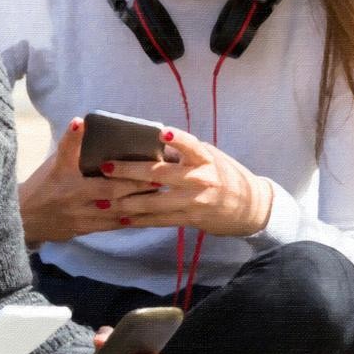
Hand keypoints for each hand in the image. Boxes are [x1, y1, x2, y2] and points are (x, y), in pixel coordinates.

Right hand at [17, 117, 168, 246]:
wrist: (25, 220)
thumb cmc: (42, 186)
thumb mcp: (52, 164)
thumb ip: (70, 148)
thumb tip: (86, 124)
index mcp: (62, 175)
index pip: (69, 154)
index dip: (84, 144)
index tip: (99, 133)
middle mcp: (73, 196)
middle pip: (109, 190)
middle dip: (135, 183)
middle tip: (159, 175)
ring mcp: (81, 215)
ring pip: (116, 210)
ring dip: (139, 202)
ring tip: (161, 194)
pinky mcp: (86, 228)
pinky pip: (114, 224)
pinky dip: (132, 218)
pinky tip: (150, 213)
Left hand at [100, 127, 273, 237]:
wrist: (249, 207)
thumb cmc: (224, 174)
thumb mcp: (209, 157)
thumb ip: (183, 153)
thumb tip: (150, 144)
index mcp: (204, 158)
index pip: (190, 145)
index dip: (177, 139)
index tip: (160, 132)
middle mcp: (200, 179)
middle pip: (160, 175)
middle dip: (130, 171)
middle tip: (106, 167)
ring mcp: (194, 201)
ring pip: (155, 202)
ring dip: (127, 202)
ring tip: (104, 201)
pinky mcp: (190, 219)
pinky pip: (160, 221)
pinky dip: (140, 220)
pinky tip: (121, 219)